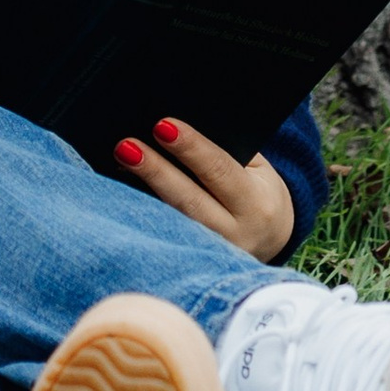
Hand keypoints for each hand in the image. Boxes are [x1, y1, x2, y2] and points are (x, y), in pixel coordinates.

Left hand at [115, 117, 294, 259]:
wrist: (271, 238)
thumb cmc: (255, 191)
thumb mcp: (256, 170)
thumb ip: (224, 152)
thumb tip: (172, 130)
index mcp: (256, 204)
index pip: (220, 171)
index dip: (191, 148)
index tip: (162, 125)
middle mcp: (235, 234)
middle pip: (189, 201)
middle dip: (156, 171)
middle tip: (126, 146)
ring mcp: (212, 256)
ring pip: (171, 224)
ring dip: (139, 195)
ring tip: (118, 164)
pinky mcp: (192, 265)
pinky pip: (163, 238)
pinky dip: (141, 215)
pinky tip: (118, 194)